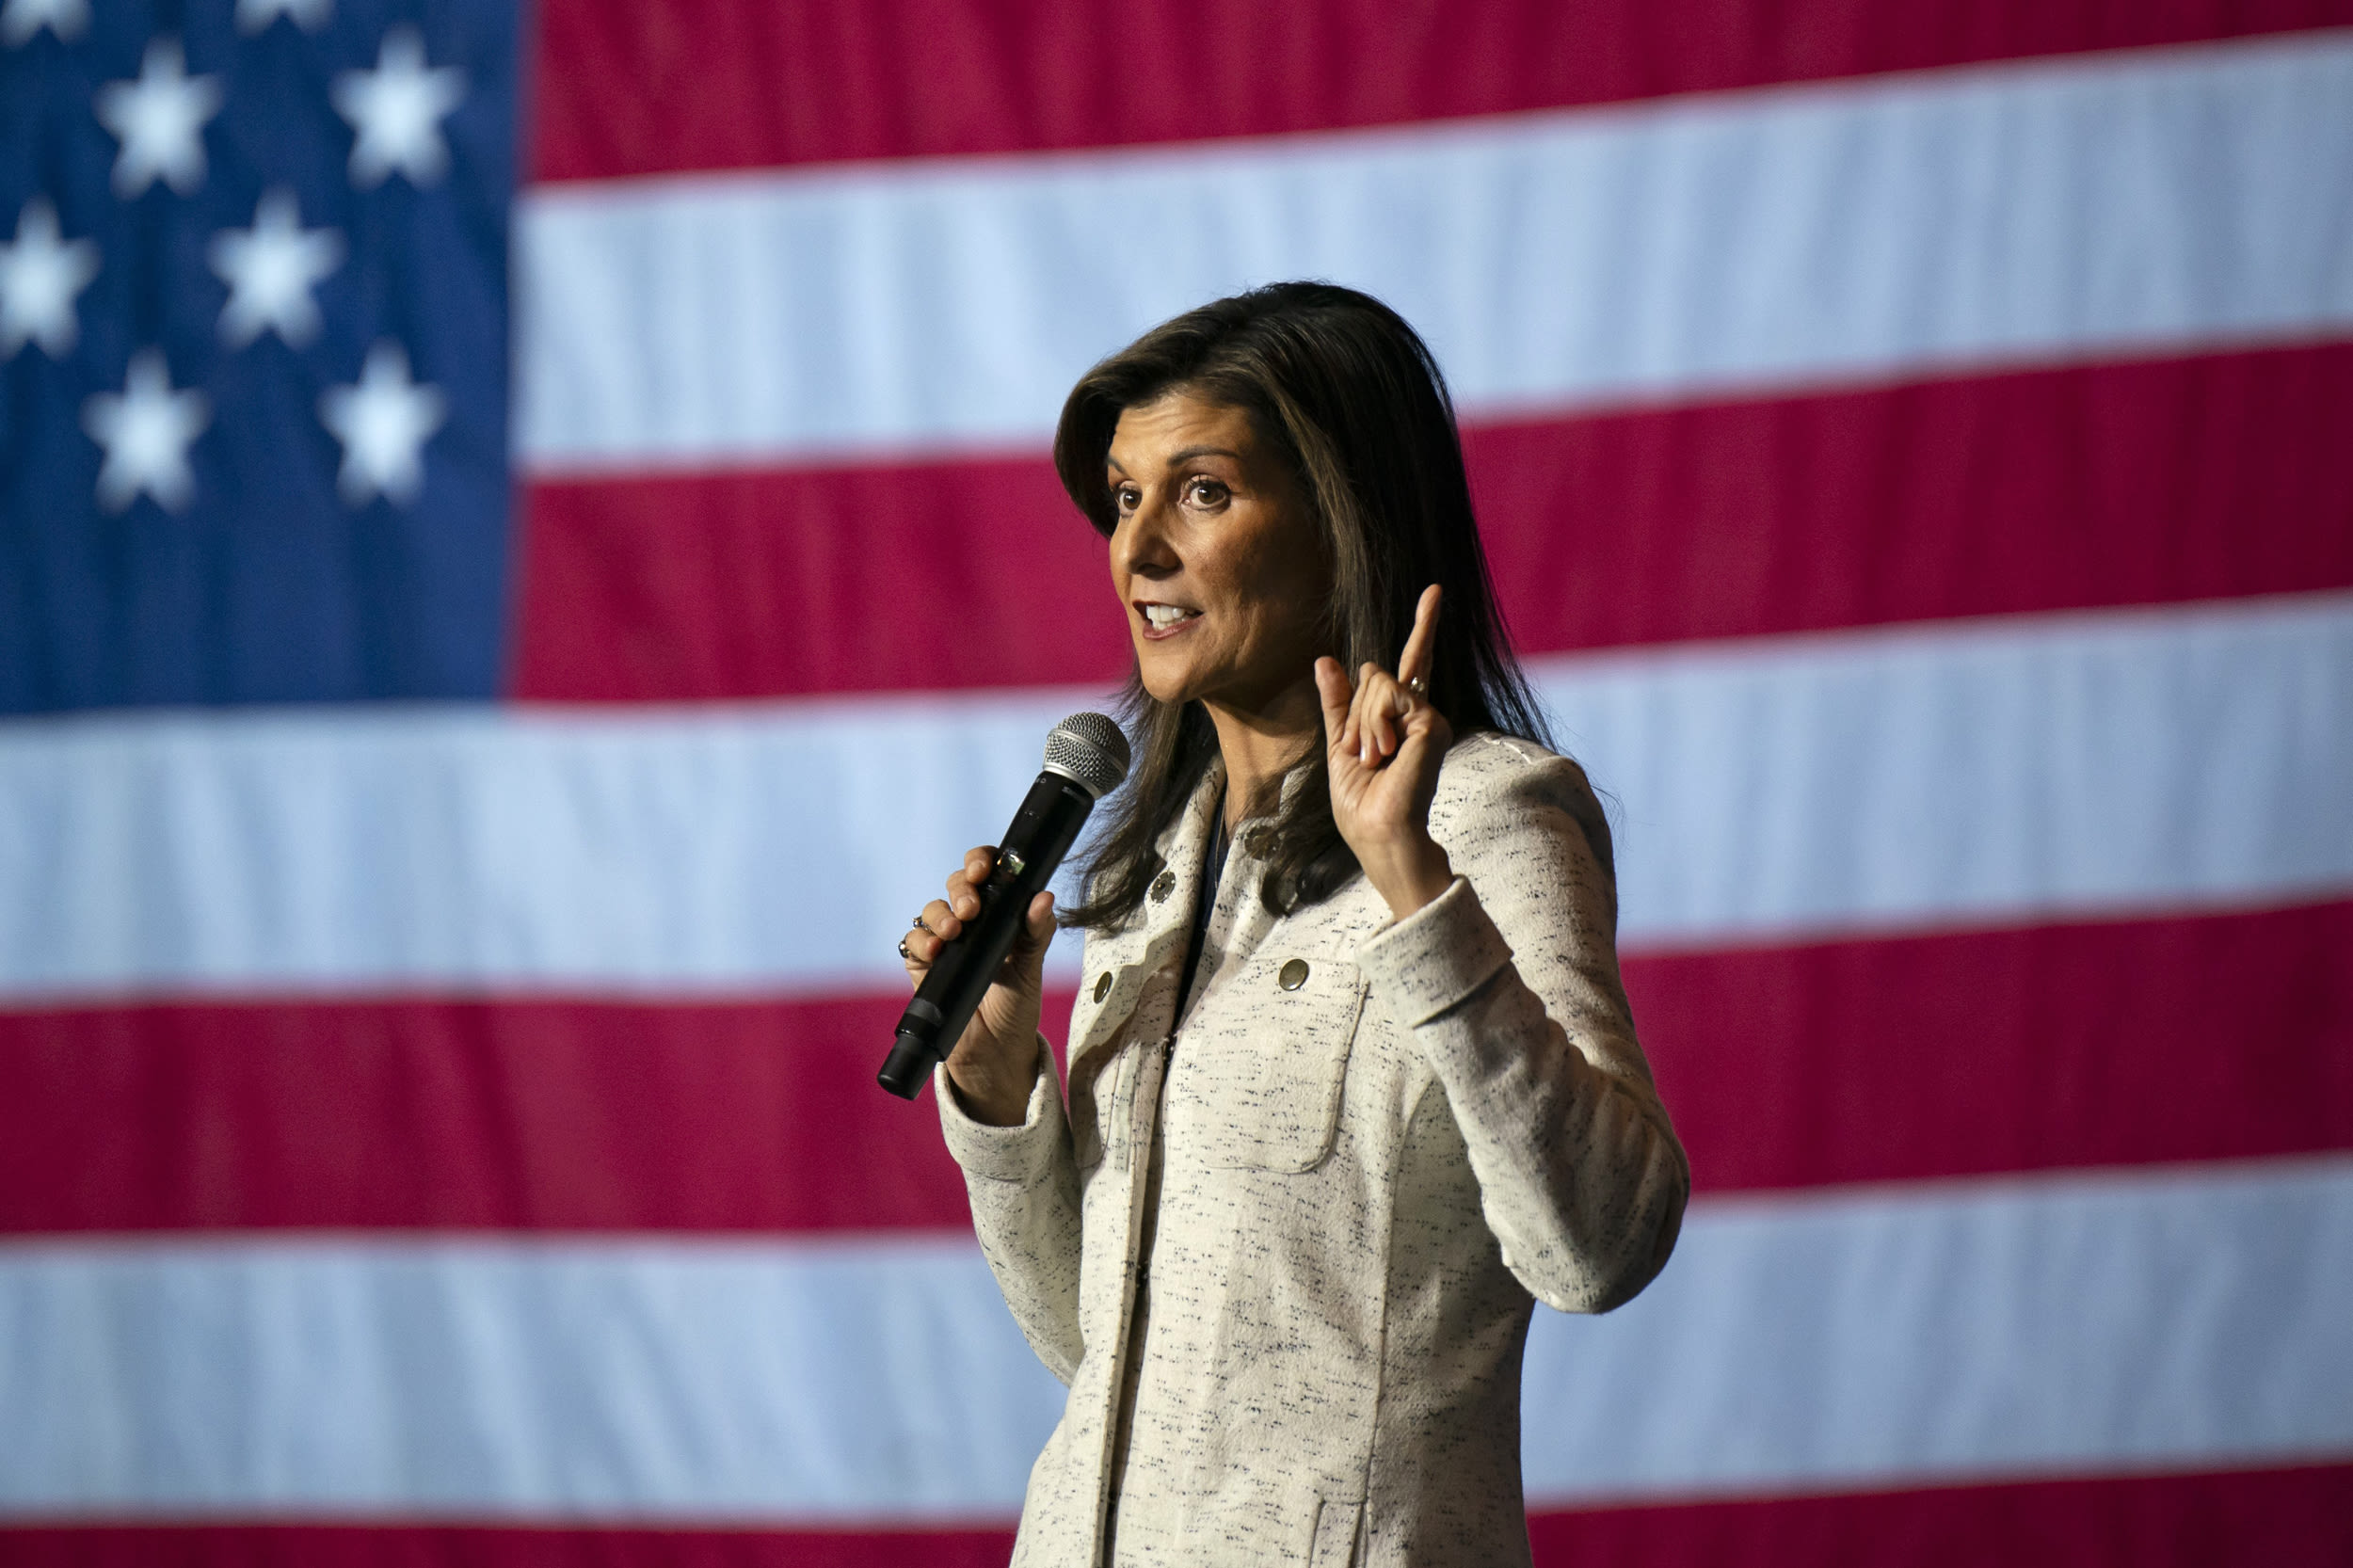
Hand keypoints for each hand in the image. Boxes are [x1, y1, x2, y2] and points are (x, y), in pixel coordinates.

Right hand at [903, 846, 1054, 1125]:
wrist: (996, 1051)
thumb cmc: (1016, 1005)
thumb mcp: (1031, 966)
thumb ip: (1036, 931)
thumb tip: (1044, 896)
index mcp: (998, 914)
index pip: (986, 873)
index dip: (981, 861)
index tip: (985, 867)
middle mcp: (969, 922)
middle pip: (956, 885)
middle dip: (961, 888)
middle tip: (972, 907)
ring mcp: (944, 942)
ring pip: (932, 910)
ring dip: (941, 914)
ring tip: (955, 932)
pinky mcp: (922, 966)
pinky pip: (912, 942)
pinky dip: (921, 941)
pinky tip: (935, 951)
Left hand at [1315, 584, 1455, 919]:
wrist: (1378, 833)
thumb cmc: (1360, 803)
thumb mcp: (1339, 745)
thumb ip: (1337, 704)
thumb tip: (1325, 660)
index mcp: (1401, 717)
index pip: (1413, 661)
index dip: (1424, 624)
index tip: (1436, 590)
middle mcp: (1421, 712)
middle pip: (1374, 673)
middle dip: (1353, 714)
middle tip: (1364, 755)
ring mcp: (1430, 717)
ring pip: (1377, 682)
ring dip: (1361, 723)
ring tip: (1375, 758)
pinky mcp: (1432, 722)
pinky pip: (1386, 695)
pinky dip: (1373, 724)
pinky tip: (1385, 753)